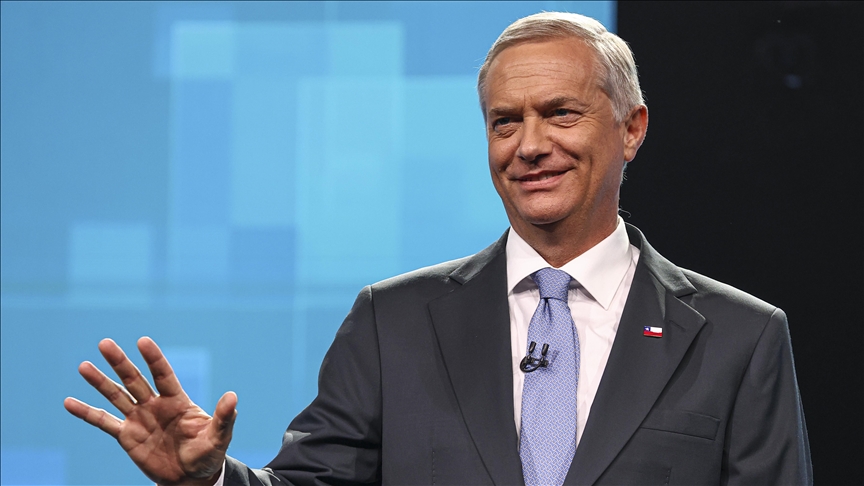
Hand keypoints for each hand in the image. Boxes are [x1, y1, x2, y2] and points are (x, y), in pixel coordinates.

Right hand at [64, 337, 236, 485]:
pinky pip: (103, 422)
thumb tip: (233, 397)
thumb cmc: (208, 454)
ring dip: (100, 382)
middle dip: (120, 362)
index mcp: (177, 401)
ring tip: (84, 366)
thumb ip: (224, 418)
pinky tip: (69, 402)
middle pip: (134, 379)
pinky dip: (86, 413)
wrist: (190, 477)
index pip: (163, 374)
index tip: (142, 341)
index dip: (153, 359)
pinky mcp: (126, 436)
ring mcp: (139, 419)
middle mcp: (155, 405)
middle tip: (105, 343)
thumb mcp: (219, 438)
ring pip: (116, 396)